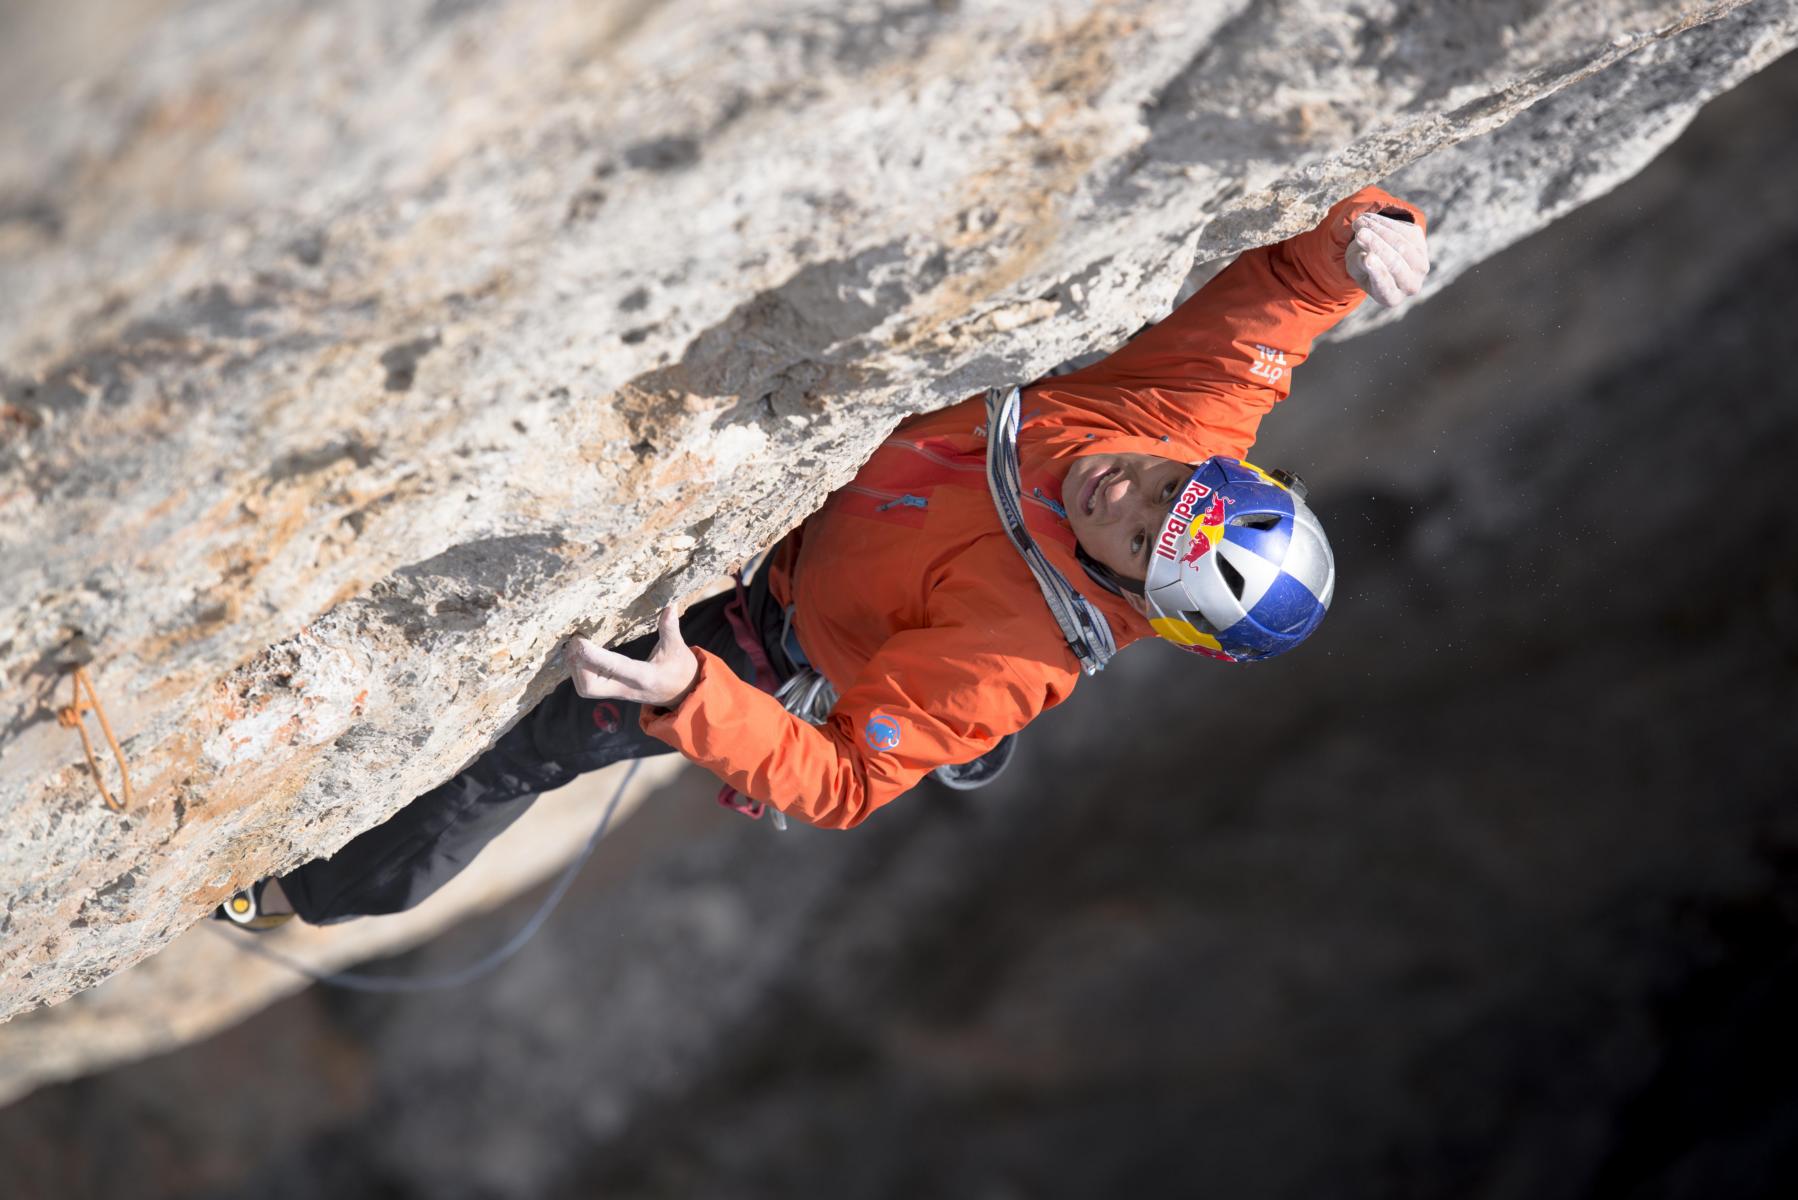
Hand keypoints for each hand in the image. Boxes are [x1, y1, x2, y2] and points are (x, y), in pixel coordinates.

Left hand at [564, 605, 698, 708]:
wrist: (681, 693)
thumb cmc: (678, 669)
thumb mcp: (677, 648)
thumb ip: (670, 628)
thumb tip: (669, 605)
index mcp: (643, 676)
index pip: (615, 667)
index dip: (594, 656)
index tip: (579, 641)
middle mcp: (626, 687)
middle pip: (591, 686)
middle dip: (578, 665)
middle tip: (575, 642)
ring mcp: (618, 692)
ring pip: (586, 688)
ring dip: (575, 668)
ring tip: (574, 646)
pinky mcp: (613, 691)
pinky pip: (587, 686)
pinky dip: (578, 671)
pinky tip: (578, 655)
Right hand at [1345, 211, 1429, 307]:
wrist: (1378, 257)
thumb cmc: (1363, 269)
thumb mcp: (1356, 271)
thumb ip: (1359, 266)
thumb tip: (1365, 256)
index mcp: (1392, 298)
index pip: (1386, 287)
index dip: (1378, 272)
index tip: (1367, 258)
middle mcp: (1411, 285)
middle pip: (1396, 263)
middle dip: (1377, 245)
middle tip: (1360, 234)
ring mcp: (1420, 263)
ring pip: (1401, 244)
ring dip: (1380, 230)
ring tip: (1359, 223)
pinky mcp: (1420, 241)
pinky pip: (1403, 229)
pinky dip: (1384, 223)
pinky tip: (1367, 220)